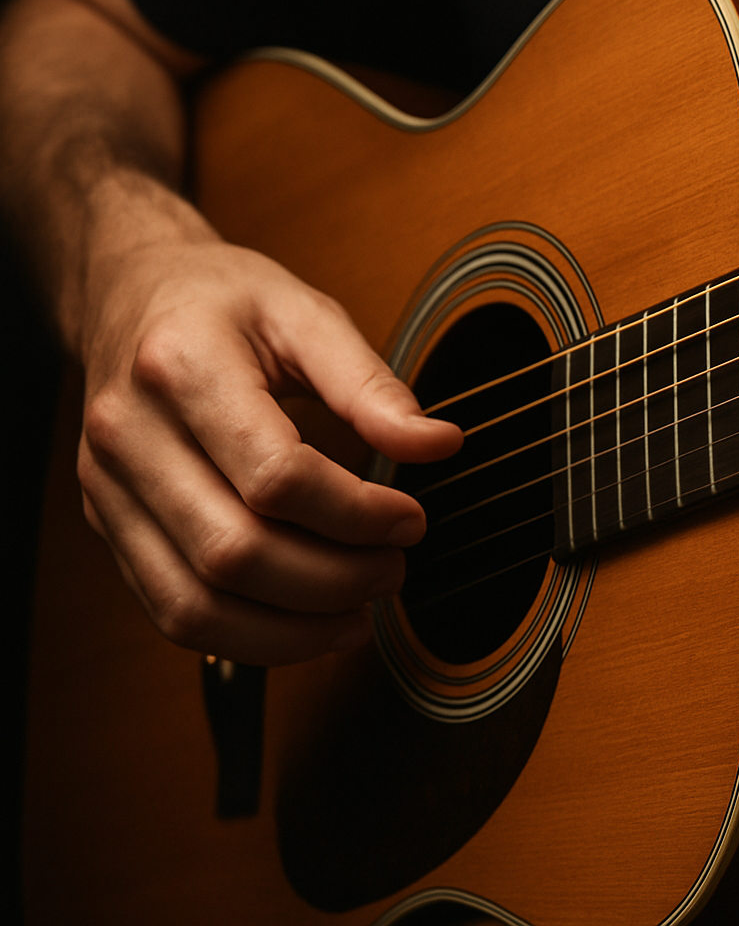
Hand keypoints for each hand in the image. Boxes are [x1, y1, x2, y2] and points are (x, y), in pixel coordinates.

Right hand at [75, 188, 460, 664]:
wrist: (129, 292)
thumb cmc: (221, 301)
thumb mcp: (305, 311)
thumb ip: (370, 383)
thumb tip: (437, 444)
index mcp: (180, 367)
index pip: (274, 475)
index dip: (355, 513)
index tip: (410, 518)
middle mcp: (128, 435)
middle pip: (232, 552)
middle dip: (331, 581)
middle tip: (393, 569)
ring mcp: (108, 489)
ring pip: (194, 604)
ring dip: (291, 631)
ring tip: (359, 612)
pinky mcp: (109, 526)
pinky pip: (172, 612)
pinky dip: (248, 637)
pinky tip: (307, 623)